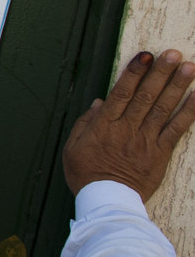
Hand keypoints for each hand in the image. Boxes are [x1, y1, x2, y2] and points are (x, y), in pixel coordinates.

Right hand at [63, 49, 194, 198]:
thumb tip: (99, 102)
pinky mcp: (160, 153)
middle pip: (146, 96)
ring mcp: (145, 140)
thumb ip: (86, 123)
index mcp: (104, 125)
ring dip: (177, 86)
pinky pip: (177, 130)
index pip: (122, 93)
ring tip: (189, 67)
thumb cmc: (86, 174)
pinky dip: (188, 113)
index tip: (145, 56)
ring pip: (163, 109)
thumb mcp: (73, 147)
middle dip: (161, 73)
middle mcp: (127, 129)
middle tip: (173, 54)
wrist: (107, 202)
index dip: (134, 73)